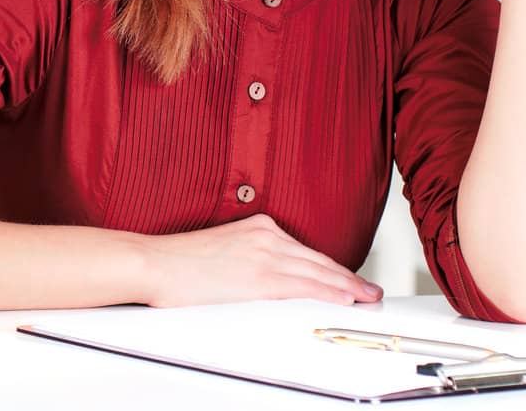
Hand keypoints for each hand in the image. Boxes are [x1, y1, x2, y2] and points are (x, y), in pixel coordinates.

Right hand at [137, 213, 383, 308]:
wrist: (155, 263)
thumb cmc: (179, 262)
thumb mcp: (223, 247)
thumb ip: (250, 256)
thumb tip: (265, 277)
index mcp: (259, 226)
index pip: (306, 251)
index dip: (332, 268)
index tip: (348, 279)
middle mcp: (267, 235)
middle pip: (319, 261)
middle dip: (348, 279)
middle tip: (370, 291)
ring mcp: (265, 254)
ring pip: (319, 274)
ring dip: (347, 288)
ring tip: (367, 299)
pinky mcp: (260, 277)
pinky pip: (305, 287)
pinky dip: (331, 293)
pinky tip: (345, 300)